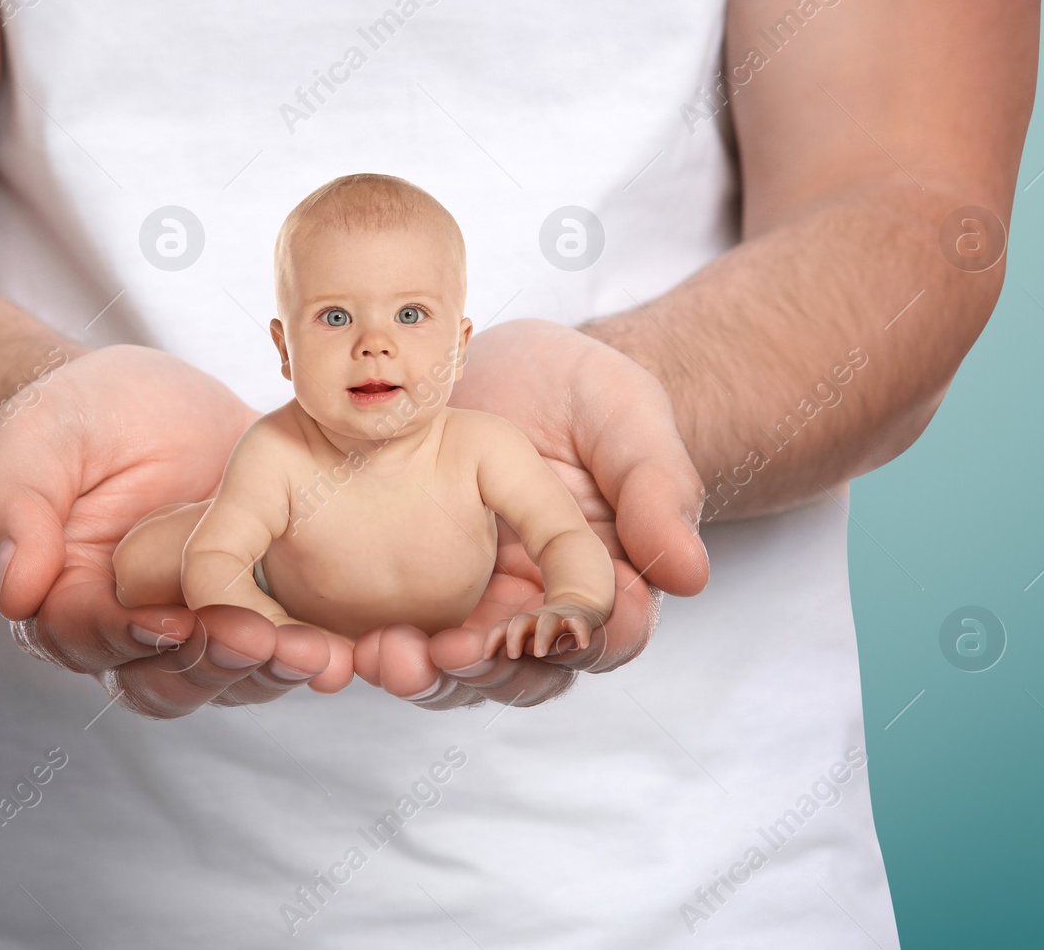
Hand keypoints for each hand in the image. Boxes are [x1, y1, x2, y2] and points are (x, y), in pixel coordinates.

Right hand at [0, 345, 342, 717]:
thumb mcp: (35, 441)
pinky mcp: (258, 607)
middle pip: (167, 677)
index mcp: (66, 606)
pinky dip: (317, 647)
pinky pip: (286, 642)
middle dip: (215, 663)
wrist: (140, 404)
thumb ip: (14, 508)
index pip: (90, 638)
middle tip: (261, 642)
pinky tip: (353, 642)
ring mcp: (201, 628)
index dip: (127, 636)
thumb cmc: (73, 420)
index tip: (169, 623)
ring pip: (232, 675)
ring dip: (273, 669)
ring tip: (318, 655)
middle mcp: (134, 639)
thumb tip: (13, 592)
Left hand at [353, 318, 708, 708]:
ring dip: (430, 674)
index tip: (542, 632)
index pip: (607, 638)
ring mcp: (482, 609)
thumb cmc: (585, 394)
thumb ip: (658, 491)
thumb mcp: (627, 419)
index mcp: (612, 582)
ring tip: (389, 656)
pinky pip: (406, 638)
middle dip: (489, 672)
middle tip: (447, 653)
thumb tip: (691, 576)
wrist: (507, 368)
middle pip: (529, 674)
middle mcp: (547, 612)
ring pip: (464, 672)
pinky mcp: (421, 597)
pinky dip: (382, 648)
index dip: (578, 643)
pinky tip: (352, 643)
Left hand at [482, 601, 606, 659]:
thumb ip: (518, 649)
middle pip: (521, 621)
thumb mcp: (529, 638)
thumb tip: (496, 665)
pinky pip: (580, 623)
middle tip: (513, 655)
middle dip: (514, 637)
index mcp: (524, 624)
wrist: (578, 604)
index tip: (486, 656)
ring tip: (540, 654)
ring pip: (548, 621)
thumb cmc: (546, 630)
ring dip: (542, 636)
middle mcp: (538, 619)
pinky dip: (580, 632)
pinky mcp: (579, 619)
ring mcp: (559, 618)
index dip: (493, 639)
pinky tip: (582, 645)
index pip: (503, 627)